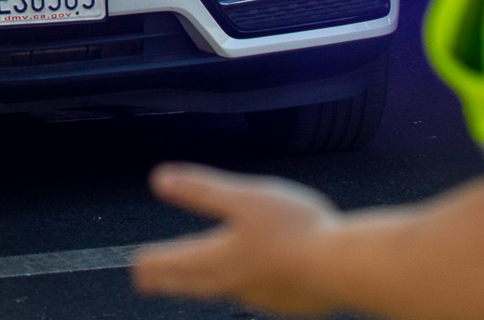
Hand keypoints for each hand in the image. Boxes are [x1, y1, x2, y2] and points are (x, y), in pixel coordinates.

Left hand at [132, 163, 341, 315]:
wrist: (347, 269)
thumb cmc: (296, 229)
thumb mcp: (244, 198)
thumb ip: (202, 191)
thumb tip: (159, 180)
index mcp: (220, 257)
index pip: (176, 261)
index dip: (154, 263)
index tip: (137, 267)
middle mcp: (236, 283)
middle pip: (194, 283)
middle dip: (170, 281)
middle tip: (148, 283)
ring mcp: (265, 298)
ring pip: (226, 293)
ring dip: (205, 286)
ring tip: (198, 281)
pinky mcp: (291, 304)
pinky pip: (259, 298)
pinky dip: (246, 290)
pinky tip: (253, 286)